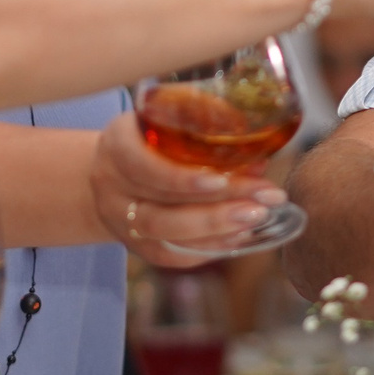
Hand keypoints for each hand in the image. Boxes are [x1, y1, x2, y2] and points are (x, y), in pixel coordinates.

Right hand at [91, 113, 283, 265]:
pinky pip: (172, 256)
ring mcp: (121, 223)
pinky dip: (209, 247)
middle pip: (160, 213)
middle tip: (262, 203)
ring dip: (217, 231)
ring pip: (166, 237)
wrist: (111, 170)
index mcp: (116, 147)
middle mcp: (112, 190)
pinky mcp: (136, 246)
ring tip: (257, 217)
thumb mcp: (164, 118)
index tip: (221, 180)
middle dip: (215, 211)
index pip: (143, 167)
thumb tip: (256, 154)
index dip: (181, 178)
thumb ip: (202, 126)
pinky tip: (240, 234)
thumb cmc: (149, 137)